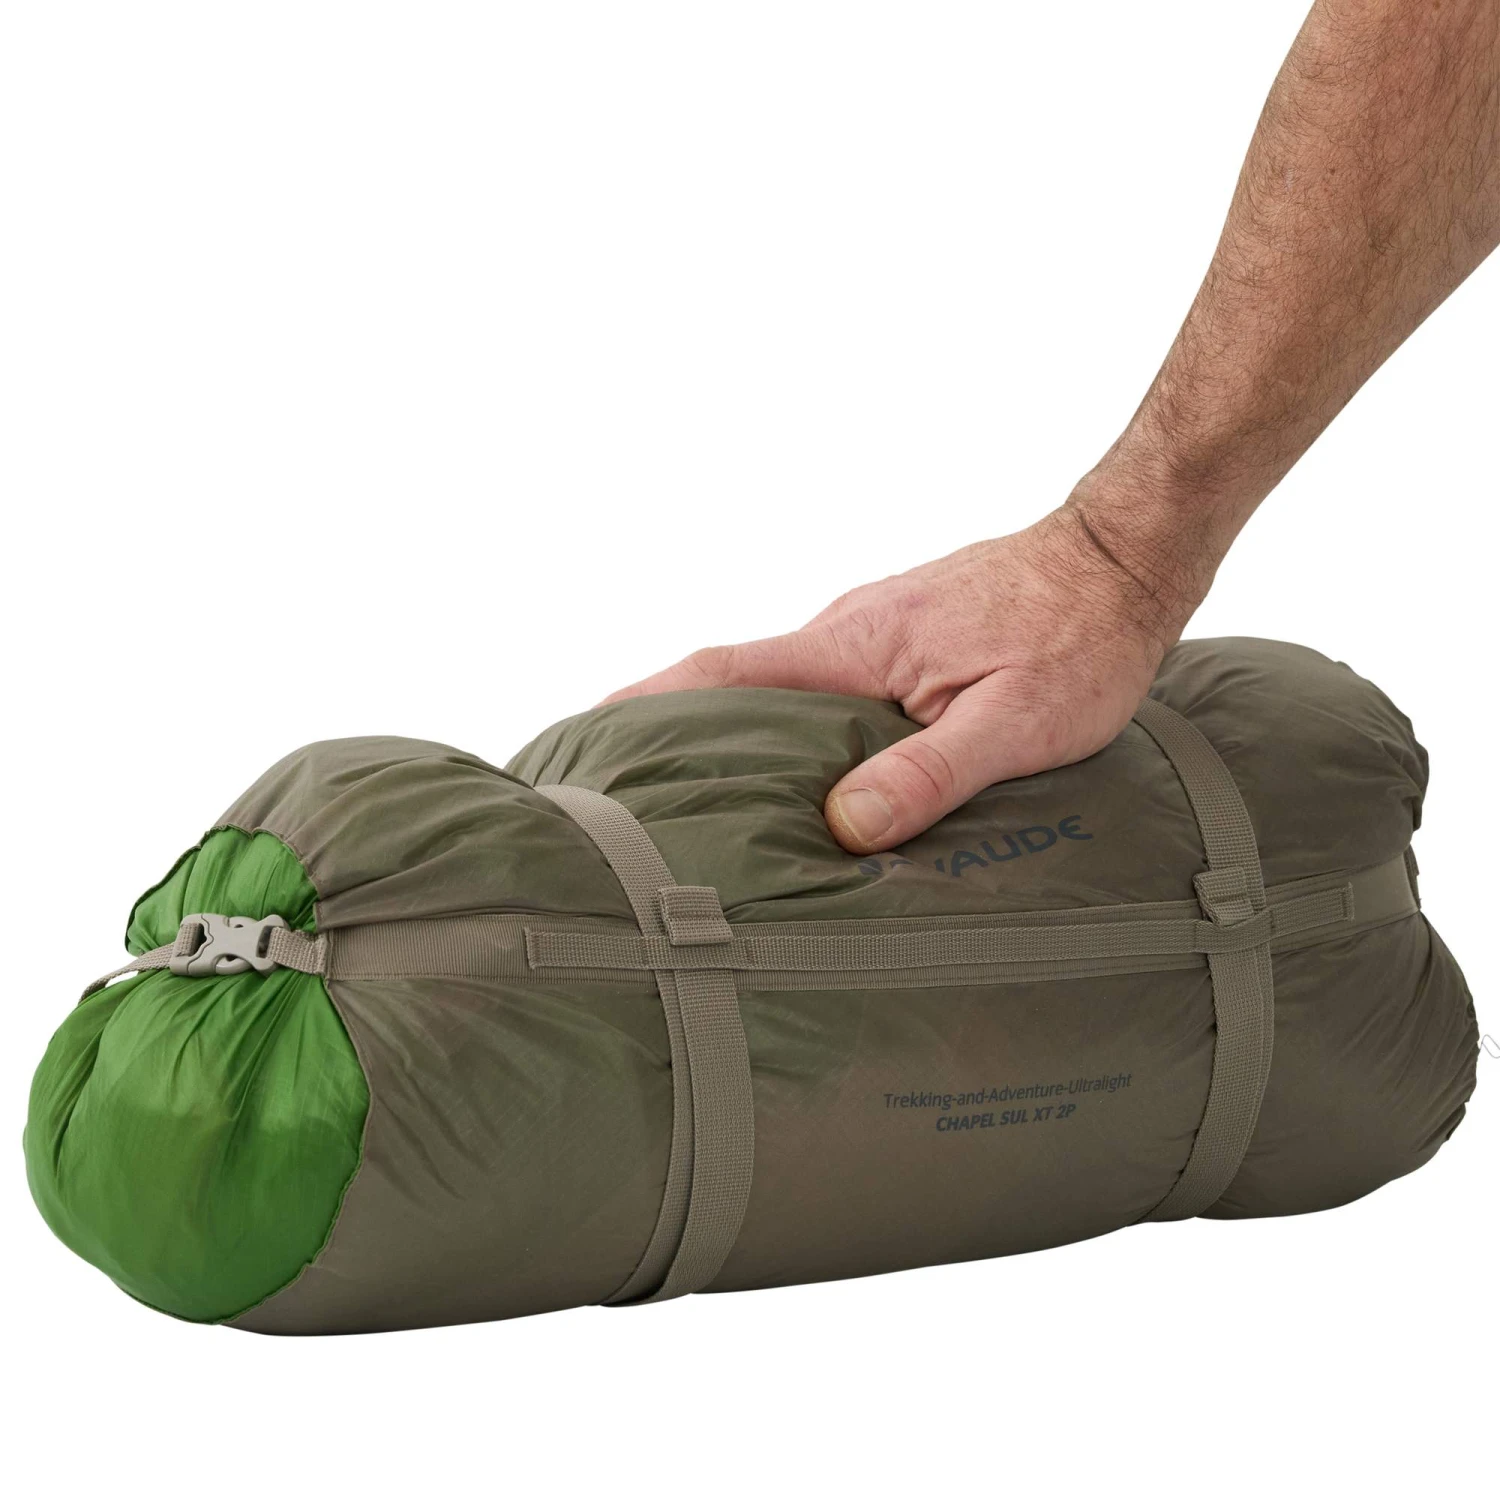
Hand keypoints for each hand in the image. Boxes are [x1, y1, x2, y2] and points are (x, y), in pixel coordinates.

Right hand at [604, 503, 1203, 852]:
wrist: (1125, 552)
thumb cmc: (1080, 633)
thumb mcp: (1016, 719)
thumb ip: (930, 770)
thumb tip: (843, 827)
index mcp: (852, 645)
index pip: (718, 673)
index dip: (641, 704)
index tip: (582, 738)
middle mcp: (844, 632)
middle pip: (731, 684)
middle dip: (671, 732)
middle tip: (625, 799)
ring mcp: (870, 633)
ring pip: (780, 690)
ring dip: (737, 737)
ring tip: (706, 809)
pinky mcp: (900, 641)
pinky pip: (823, 687)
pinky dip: (794, 729)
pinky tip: (807, 781)